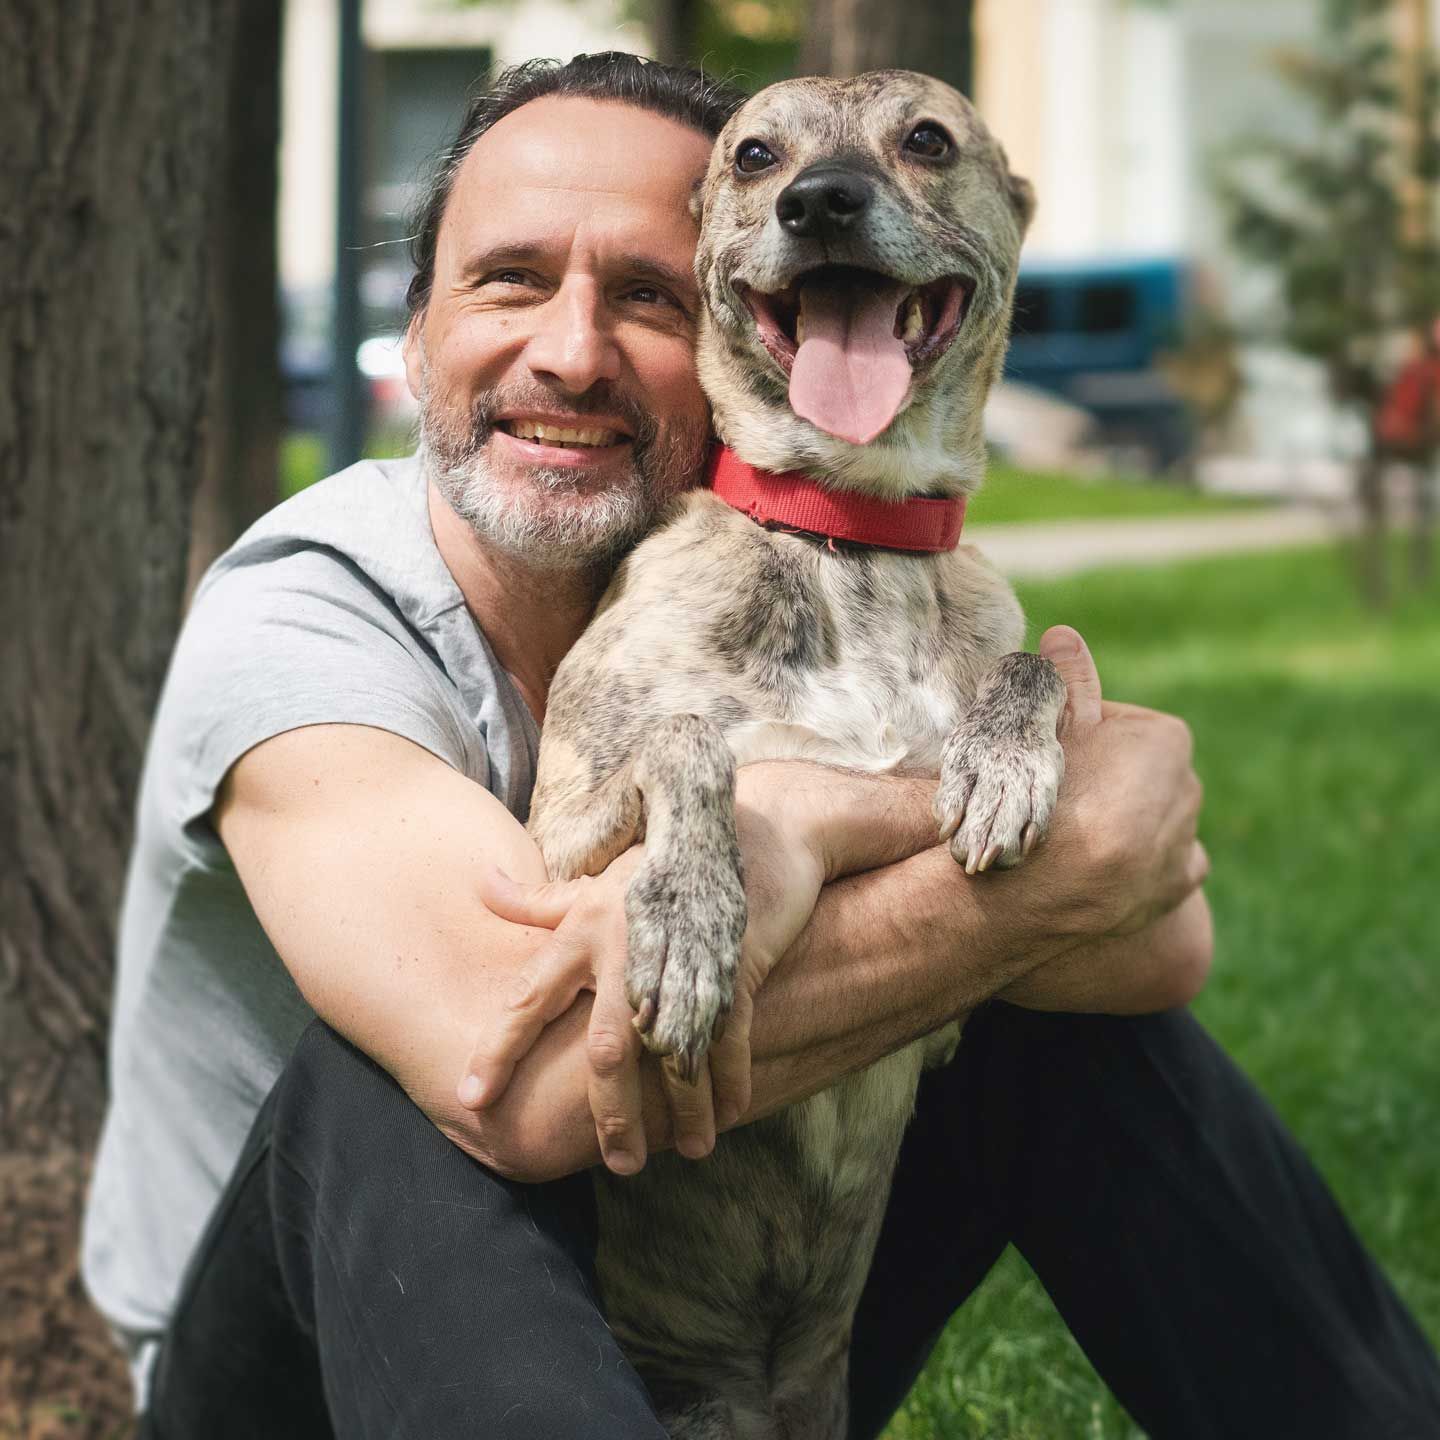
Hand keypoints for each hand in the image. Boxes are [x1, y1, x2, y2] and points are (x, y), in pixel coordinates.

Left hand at [456, 794, 827, 1175]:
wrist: (744, 829)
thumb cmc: (658, 862)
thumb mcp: (594, 881)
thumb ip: (536, 900)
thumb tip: (480, 885)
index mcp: (583, 929)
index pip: (527, 999)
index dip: (498, 1051)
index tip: (470, 1100)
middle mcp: (627, 949)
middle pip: (607, 1049)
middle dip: (610, 1114)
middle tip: (619, 1165)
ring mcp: (681, 959)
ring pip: (674, 1054)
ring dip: (683, 1111)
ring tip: (685, 1151)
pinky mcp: (732, 963)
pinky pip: (730, 1034)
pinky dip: (731, 1078)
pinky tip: (731, 1114)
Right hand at [1020, 625, 1207, 945]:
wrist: (1040, 889)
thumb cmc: (1041, 800)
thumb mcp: (1047, 732)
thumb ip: (1066, 683)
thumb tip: (1064, 634)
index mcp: (1165, 740)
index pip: (1115, 727)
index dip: (1077, 740)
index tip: (1048, 760)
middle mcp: (1189, 786)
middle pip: (1136, 771)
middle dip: (1105, 780)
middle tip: (1054, 799)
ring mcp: (1185, 838)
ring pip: (1151, 816)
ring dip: (1122, 821)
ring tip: (1071, 837)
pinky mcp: (1178, 883)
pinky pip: (1165, 861)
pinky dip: (1142, 861)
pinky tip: (1106, 865)